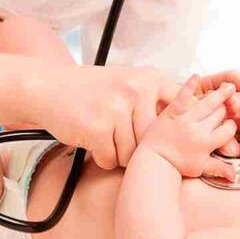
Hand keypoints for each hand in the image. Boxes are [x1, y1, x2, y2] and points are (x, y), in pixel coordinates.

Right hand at [26, 65, 180, 169]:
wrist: (47, 87)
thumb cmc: (91, 90)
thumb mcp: (129, 83)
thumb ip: (156, 101)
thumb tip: (193, 128)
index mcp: (151, 78)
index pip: (182, 109)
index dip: (182, 131)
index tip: (180, 144)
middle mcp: (137, 90)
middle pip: (155, 140)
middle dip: (139, 148)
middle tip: (123, 139)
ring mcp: (118, 108)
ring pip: (132, 154)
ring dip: (118, 154)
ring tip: (105, 136)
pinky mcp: (98, 128)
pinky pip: (111, 159)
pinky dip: (101, 157)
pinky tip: (92, 140)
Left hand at [141, 76, 237, 179]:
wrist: (153, 162)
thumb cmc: (176, 166)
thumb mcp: (200, 168)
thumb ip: (219, 169)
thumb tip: (234, 176)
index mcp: (207, 144)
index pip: (228, 130)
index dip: (232, 126)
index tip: (230, 123)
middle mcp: (198, 130)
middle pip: (220, 114)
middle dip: (228, 108)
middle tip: (233, 101)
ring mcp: (185, 120)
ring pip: (208, 103)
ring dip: (221, 94)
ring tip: (230, 86)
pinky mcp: (172, 113)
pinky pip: (183, 97)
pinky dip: (190, 86)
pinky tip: (197, 76)